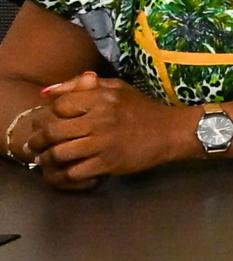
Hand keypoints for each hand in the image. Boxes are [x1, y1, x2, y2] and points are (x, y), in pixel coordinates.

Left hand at [31, 76, 187, 188]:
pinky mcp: (108, 163)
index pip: (59, 106)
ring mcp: (103, 143)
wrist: (172, 131)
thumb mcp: (116, 89)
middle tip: (33, 146)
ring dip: (47, 159)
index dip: (48, 114)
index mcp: (100, 99)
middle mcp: (99, 119)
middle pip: (53, 131)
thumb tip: (46, 93)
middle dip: (37, 141)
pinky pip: (75, 172)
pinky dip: (64, 175)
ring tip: (44, 160)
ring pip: (59, 153)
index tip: (45, 122)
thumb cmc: (141, 109)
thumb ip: (82, 86)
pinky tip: (63, 172)